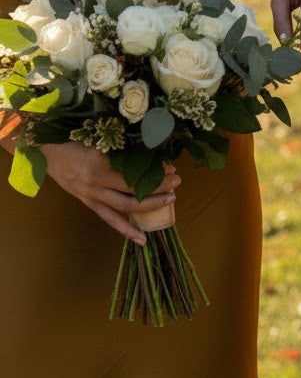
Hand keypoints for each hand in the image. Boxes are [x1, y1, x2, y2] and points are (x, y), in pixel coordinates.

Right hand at [41, 143, 179, 244]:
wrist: (46, 151)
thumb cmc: (74, 139)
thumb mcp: (98, 138)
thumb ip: (121, 146)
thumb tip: (150, 149)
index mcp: (100, 161)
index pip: (134, 170)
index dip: (155, 170)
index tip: (171, 167)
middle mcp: (96, 181)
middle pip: (134, 188)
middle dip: (159, 186)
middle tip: (178, 182)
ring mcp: (92, 195)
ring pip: (126, 206)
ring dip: (150, 205)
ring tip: (170, 201)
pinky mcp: (88, 203)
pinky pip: (110, 220)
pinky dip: (127, 230)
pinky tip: (142, 239)